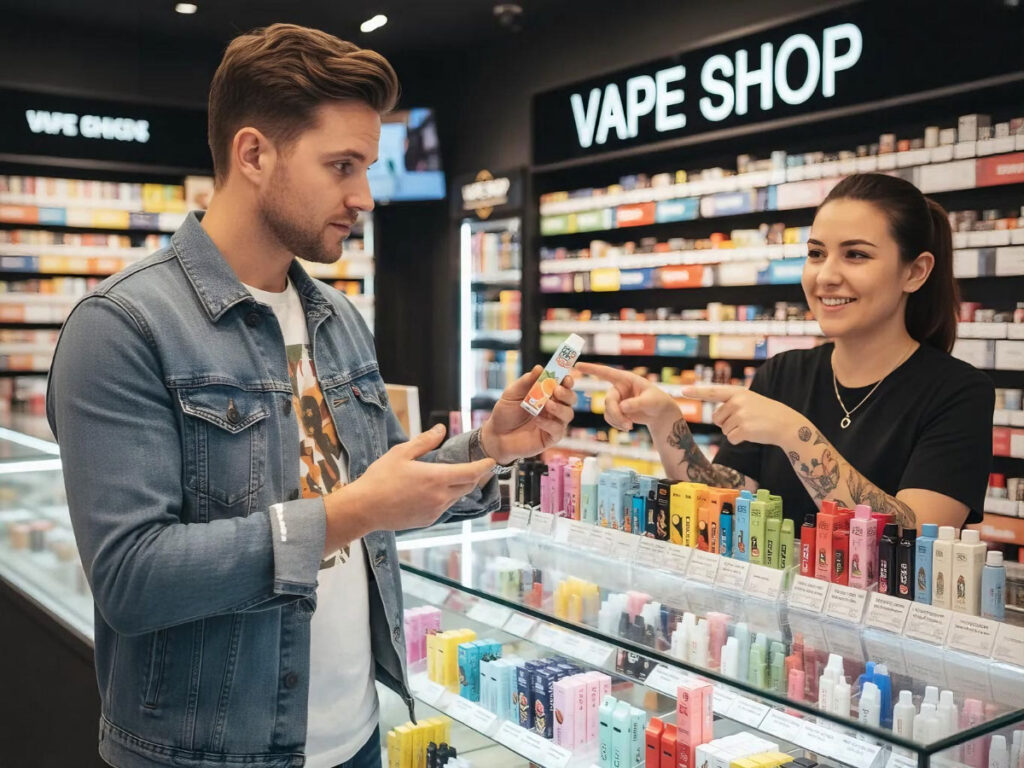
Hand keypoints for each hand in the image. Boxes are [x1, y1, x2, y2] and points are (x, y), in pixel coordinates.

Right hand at [323, 424, 493, 550]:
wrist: (364, 509)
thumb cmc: (380, 478)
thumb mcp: (401, 453)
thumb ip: (424, 441)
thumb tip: (441, 429)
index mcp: (436, 478)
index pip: (471, 472)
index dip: (484, 466)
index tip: (492, 461)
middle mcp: (441, 497)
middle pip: (468, 486)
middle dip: (475, 476)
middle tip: (478, 466)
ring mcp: (436, 511)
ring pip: (457, 497)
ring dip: (460, 487)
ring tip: (454, 476)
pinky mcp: (429, 520)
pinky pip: (445, 507)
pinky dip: (447, 497)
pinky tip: (435, 491)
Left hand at [480, 365, 576, 463]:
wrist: (496, 435)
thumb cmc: (505, 413)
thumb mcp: (512, 394)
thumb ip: (526, 381)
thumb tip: (539, 368)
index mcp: (546, 395)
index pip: (563, 385)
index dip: (567, 381)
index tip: (565, 377)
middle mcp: (553, 408)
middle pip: (571, 399)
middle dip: (567, 393)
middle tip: (557, 390)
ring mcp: (553, 423)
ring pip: (568, 414)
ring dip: (560, 408)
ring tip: (547, 405)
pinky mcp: (550, 438)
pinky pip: (558, 430)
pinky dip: (550, 424)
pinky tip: (537, 420)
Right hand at [575, 362, 678, 430]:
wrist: (659, 413)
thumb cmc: (657, 401)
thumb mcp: (651, 401)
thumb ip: (637, 403)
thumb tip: (623, 407)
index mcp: (625, 379)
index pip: (606, 372)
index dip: (592, 369)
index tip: (577, 365)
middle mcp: (618, 388)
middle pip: (609, 400)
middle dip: (616, 414)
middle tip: (628, 425)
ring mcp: (616, 399)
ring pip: (608, 411)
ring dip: (617, 421)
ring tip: (630, 427)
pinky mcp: (615, 410)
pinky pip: (609, 418)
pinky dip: (617, 424)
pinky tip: (627, 426)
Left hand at [681, 385, 801, 445]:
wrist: (788, 424)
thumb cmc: (767, 414)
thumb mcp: (750, 401)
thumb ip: (733, 404)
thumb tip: (717, 418)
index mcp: (738, 393)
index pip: (713, 392)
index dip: (696, 392)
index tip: (682, 391)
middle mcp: (737, 401)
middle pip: (717, 418)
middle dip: (727, 423)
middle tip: (746, 421)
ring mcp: (741, 415)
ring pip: (724, 429)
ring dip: (735, 431)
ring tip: (751, 426)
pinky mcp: (744, 429)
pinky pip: (730, 438)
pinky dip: (739, 439)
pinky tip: (752, 434)